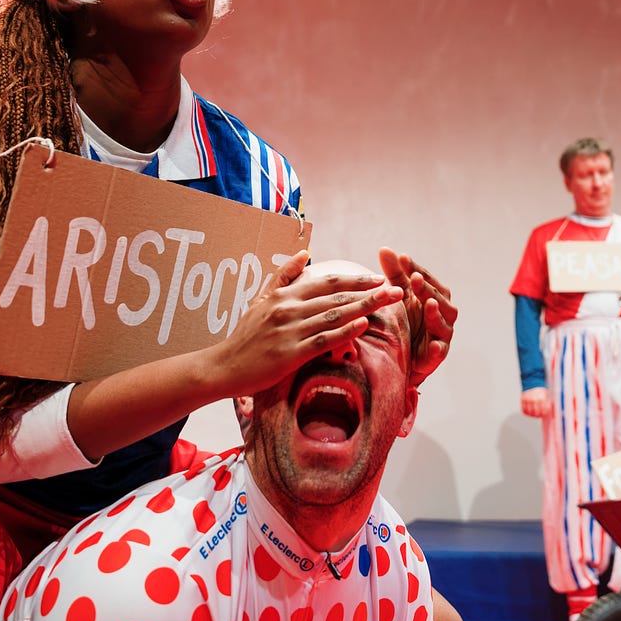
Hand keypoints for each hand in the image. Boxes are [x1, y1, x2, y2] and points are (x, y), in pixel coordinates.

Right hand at [216, 251, 402, 393]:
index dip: (356, 280)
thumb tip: (306, 253)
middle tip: (397, 289)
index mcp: (284, 295)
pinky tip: (364, 325)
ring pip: (334, 315)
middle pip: (337, 296)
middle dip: (370, 292)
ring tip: (389, 302)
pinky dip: (345, 331)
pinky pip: (323, 340)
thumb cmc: (245, 336)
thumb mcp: (261, 299)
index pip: (327, 282)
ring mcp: (290, 330)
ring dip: (365, 307)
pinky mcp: (290, 353)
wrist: (224, 367)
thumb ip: (283, 276)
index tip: (379, 278)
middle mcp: (289, 309)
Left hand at [379, 247, 456, 386]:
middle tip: (415, 279)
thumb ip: (395, 274)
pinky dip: (437, 348)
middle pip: (440, 298)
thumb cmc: (406, 321)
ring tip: (428, 304)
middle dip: (427, 289)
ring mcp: (441, 335)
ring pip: (443, 323)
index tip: (403, 259)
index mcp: (434, 297)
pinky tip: (432, 345)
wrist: (403, 357)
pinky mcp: (436, 355)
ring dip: (436, 313)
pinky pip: (439, 352)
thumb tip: (384, 248)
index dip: (417, 269)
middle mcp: (442, 314)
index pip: (428, 280)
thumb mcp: (399, 297)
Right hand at [520, 387, 551, 418]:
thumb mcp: (548, 396)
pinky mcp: (522, 400)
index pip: (544, 411)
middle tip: (539, 415)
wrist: (532, 384)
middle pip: (536, 413)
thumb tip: (554, 413)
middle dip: (538, 415)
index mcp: (542, 398)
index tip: (543, 414)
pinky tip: (529, 412)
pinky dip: (527, 413)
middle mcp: (534, 399)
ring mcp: (528, 400)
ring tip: (534, 414)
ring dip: (532, 415)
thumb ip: (550, 404)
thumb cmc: (541, 391)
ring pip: (530, 413)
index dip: (544, 414)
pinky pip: (524, 410)